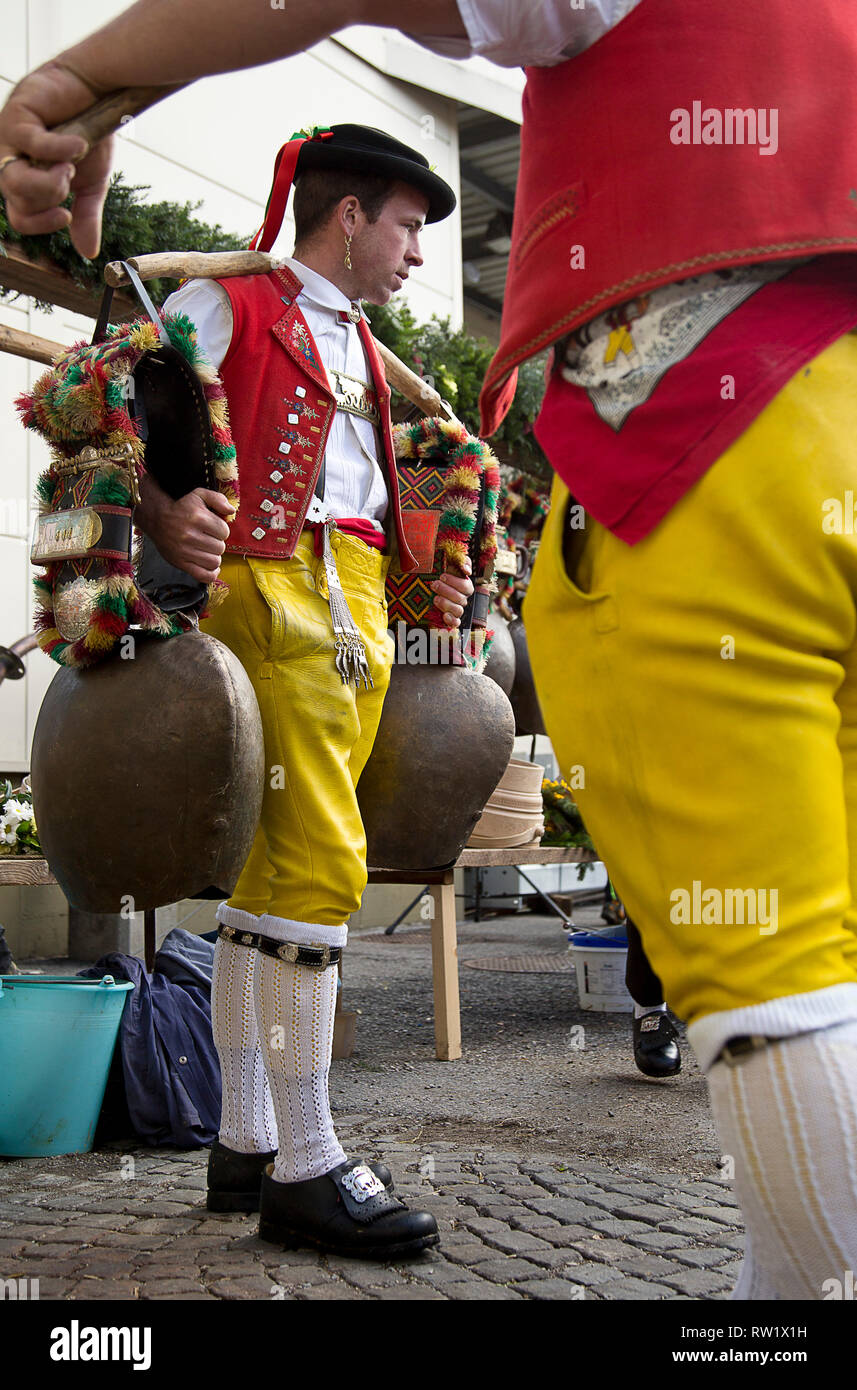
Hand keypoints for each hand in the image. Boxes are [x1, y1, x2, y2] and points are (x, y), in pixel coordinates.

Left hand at [0, 63, 113, 256]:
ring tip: (69, 164)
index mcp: (26, 180)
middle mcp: (12, 161)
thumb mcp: (90, 183)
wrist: (96, 93)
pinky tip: (78, 142)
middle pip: (17, 200)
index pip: (19, 217)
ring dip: (49, 180)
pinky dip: (59, 148)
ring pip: (14, 180)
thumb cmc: (89, 134)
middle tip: (69, 176)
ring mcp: (10, 139)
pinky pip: (32, 144)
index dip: (40, 224)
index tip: (66, 216)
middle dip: (50, 195)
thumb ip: (85, 216)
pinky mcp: (16, 114)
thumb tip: (89, 253)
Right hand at [136, 482, 233, 584]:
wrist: (157, 520)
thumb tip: (231, 511)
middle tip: (209, 539)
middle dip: (217, 543)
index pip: (224, 532)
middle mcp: (190, 535)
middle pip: (220, 548)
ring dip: (214, 556)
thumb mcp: (199, 495)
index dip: (222, 530)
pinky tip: (212, 566)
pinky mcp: (180, 563)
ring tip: (207, 550)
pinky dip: (212, 573)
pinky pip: (204, 575)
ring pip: (214, 562)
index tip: (214, 529)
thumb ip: (218, 499)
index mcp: (197, 518)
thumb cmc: (182, 508)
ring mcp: (184, 551)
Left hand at [430, 559, 473, 628]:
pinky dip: (451, 620)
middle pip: (461, 598)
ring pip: (458, 610)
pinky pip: (456, 623)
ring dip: (447, 604)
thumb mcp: (448, 560)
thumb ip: (461, 560)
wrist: (425, 583)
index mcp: (464, 585)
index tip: (442, 576)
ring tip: (435, 598)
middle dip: (446, 591)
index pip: (466, 586)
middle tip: (434, 585)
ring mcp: (456, 609)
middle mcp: (462, 598)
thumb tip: (467, 571)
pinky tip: (444, 615)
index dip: (455, 582)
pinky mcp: (449, 618)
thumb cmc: (438, 571)